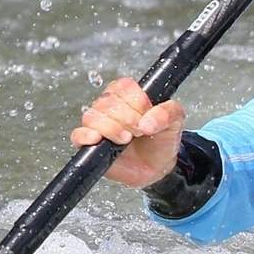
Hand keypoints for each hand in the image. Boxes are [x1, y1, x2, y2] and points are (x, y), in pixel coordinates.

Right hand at [70, 77, 186, 188]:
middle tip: (140, 132)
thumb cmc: (162, 139)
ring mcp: (97, 124)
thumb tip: (147, 122)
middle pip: (107, 102)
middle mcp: (110, 106)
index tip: (146, 115)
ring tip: (126, 139)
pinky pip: (77, 135)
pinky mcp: (89, 143)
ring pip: (92, 116)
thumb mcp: (175, 121)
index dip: (136, 101)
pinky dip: (85, 136)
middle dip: (127, 119)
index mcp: (128, 94)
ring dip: (111, 129)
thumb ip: (167, 113)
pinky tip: (98, 140)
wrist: (157, 166)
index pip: (123, 87)